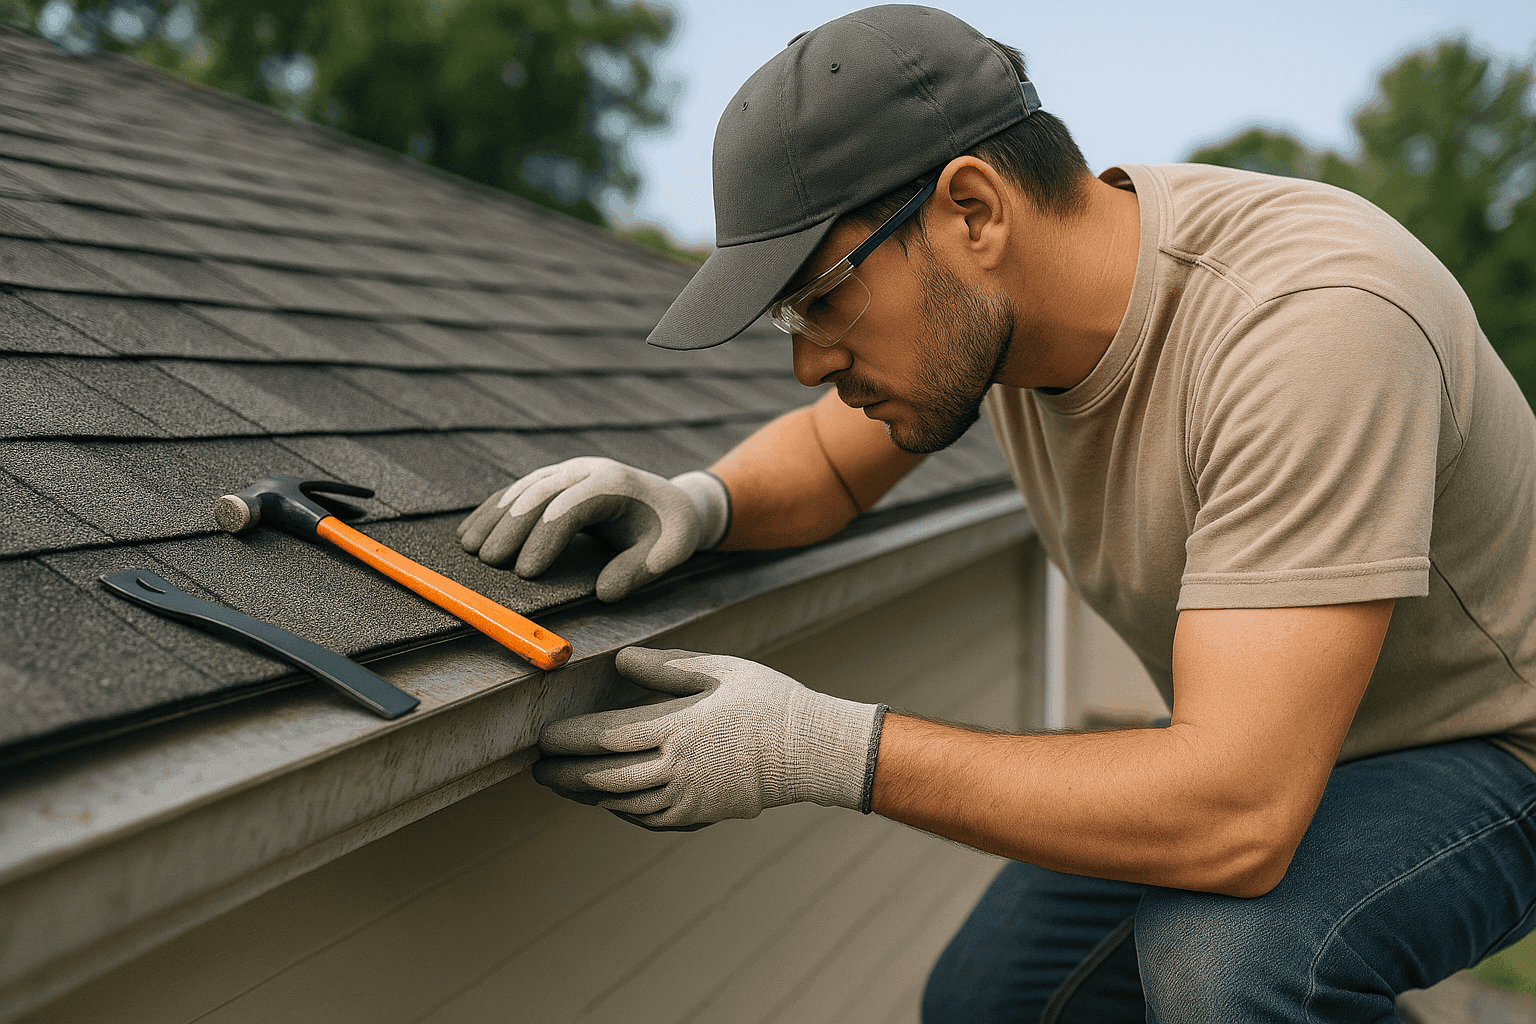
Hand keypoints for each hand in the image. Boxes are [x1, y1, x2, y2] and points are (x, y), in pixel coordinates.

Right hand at [457, 458, 729, 601]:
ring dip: (494, 517)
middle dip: (510, 527)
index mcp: (614, 483)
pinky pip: (519, 491)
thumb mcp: (669, 551)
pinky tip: (471, 530)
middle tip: (489, 562)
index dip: (545, 538)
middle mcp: (586, 470)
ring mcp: (568, 471)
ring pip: (523, 489)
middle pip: (540, 493)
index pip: (572, 507)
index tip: (526, 572)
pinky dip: (494, 509)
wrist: (673, 501)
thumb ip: (640, 570)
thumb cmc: (671, 529)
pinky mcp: (555, 478)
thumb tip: (605, 592)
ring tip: (469, 547)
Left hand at [533, 647, 886, 830]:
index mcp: (677, 728)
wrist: (808, 750)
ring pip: (619, 803)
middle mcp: (675, 769)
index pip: (605, 738)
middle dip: (564, 774)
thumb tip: (621, 662)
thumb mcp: (718, 669)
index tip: (545, 737)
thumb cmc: (766, 701)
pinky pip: (645, 818)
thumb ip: (665, 667)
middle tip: (538, 769)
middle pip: (602, 778)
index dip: (569, 740)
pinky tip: (607, 800)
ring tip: (563, 785)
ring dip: (585, 796)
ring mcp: (686, 798)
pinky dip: (619, 809)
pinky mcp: (697, 816)